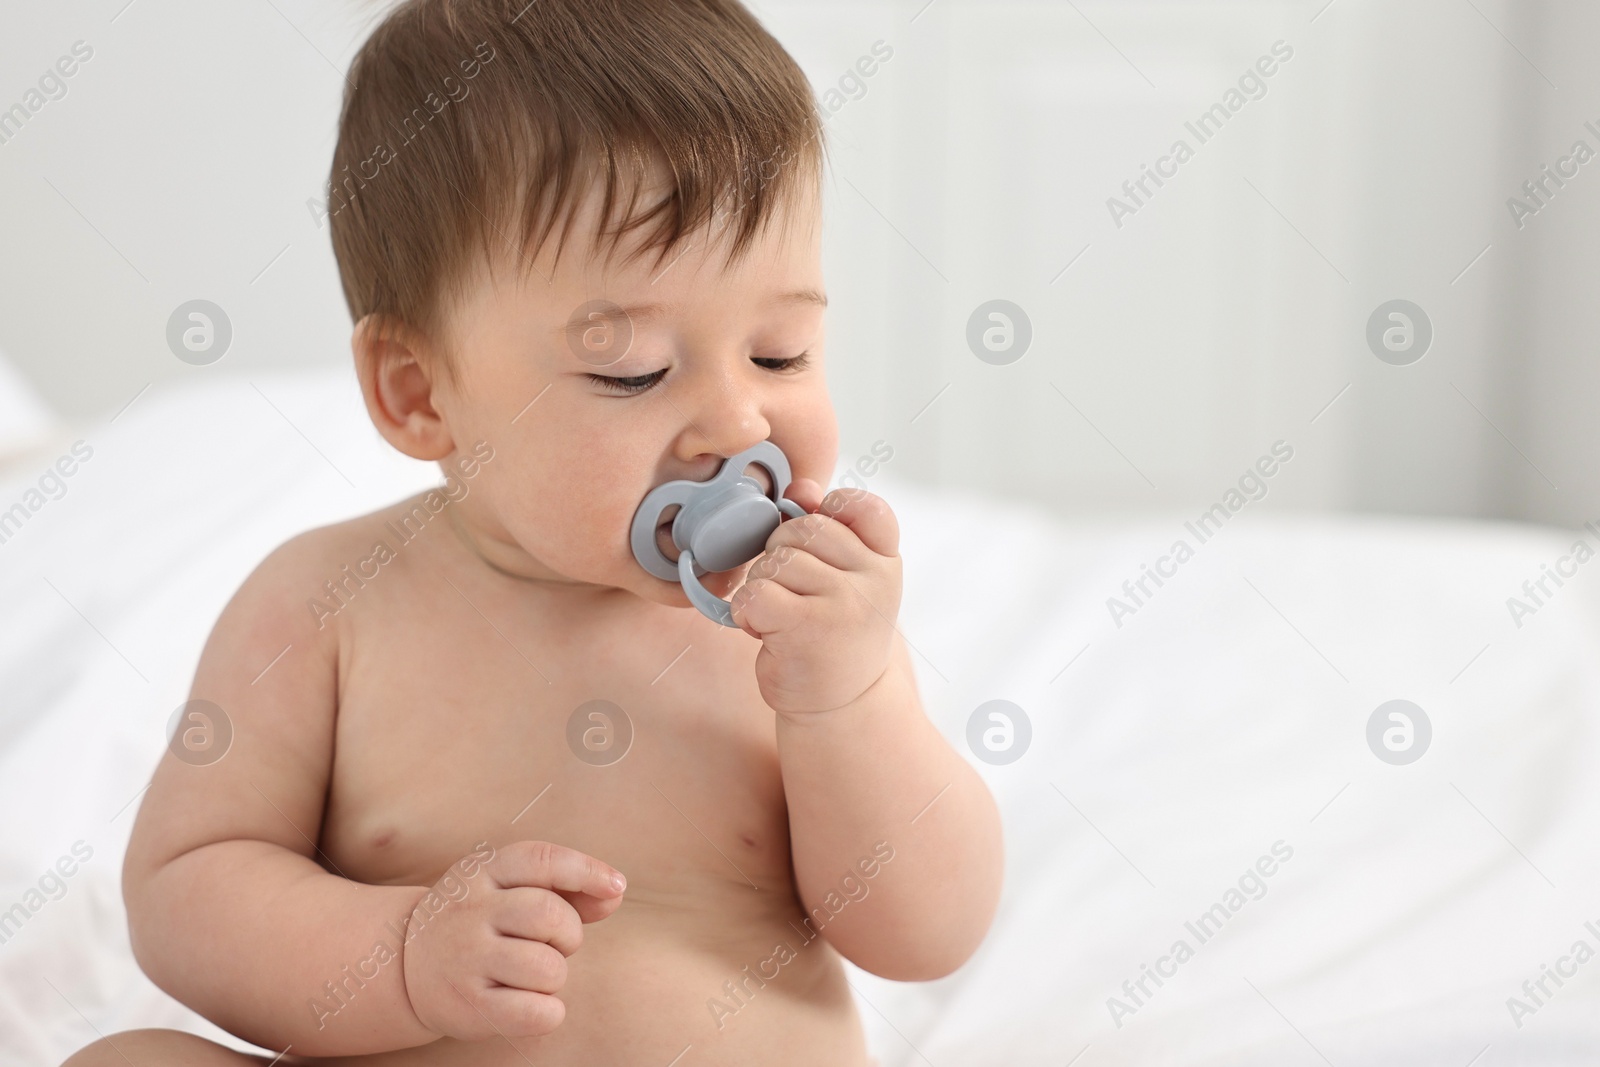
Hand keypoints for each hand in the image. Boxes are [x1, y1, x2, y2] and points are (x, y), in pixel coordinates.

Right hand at [401, 840, 625, 1039]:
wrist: (403, 966)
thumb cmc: (481, 922)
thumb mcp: (511, 890)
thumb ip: (567, 888)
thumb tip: (614, 892)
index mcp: (484, 872)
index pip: (543, 860)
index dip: (587, 871)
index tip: (615, 886)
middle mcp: (470, 911)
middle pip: (550, 915)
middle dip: (568, 934)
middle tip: (552, 944)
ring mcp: (466, 959)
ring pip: (547, 968)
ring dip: (555, 975)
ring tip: (531, 974)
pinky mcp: (468, 1007)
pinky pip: (536, 1013)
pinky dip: (549, 1012)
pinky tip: (530, 1004)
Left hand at [729, 482, 901, 715]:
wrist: (842, 705)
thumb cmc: (835, 634)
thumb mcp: (845, 579)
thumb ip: (827, 528)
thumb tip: (801, 487)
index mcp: (885, 560)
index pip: (863, 506)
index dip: (830, 513)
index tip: (819, 547)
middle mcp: (873, 578)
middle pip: (802, 528)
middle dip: (781, 555)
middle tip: (791, 594)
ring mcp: (844, 602)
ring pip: (775, 561)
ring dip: (762, 587)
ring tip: (780, 617)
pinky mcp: (808, 628)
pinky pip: (756, 593)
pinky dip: (746, 612)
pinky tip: (763, 630)